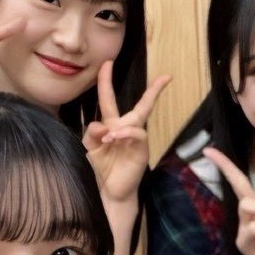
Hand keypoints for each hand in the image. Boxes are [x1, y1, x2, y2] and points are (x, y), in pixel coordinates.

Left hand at [84, 61, 170, 203]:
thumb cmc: (101, 169)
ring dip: (120, 126)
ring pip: (136, 120)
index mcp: (111, 126)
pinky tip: (114, 140)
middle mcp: (125, 129)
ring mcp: (135, 140)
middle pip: (142, 106)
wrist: (110, 191)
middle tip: (165, 77)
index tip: (107, 62)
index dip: (106, 81)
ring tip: (107, 140)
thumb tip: (102, 125)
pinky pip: (138, 134)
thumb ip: (92, 134)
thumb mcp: (89, 148)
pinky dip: (125, 133)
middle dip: (153, 91)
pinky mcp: (141, 151)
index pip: (109, 99)